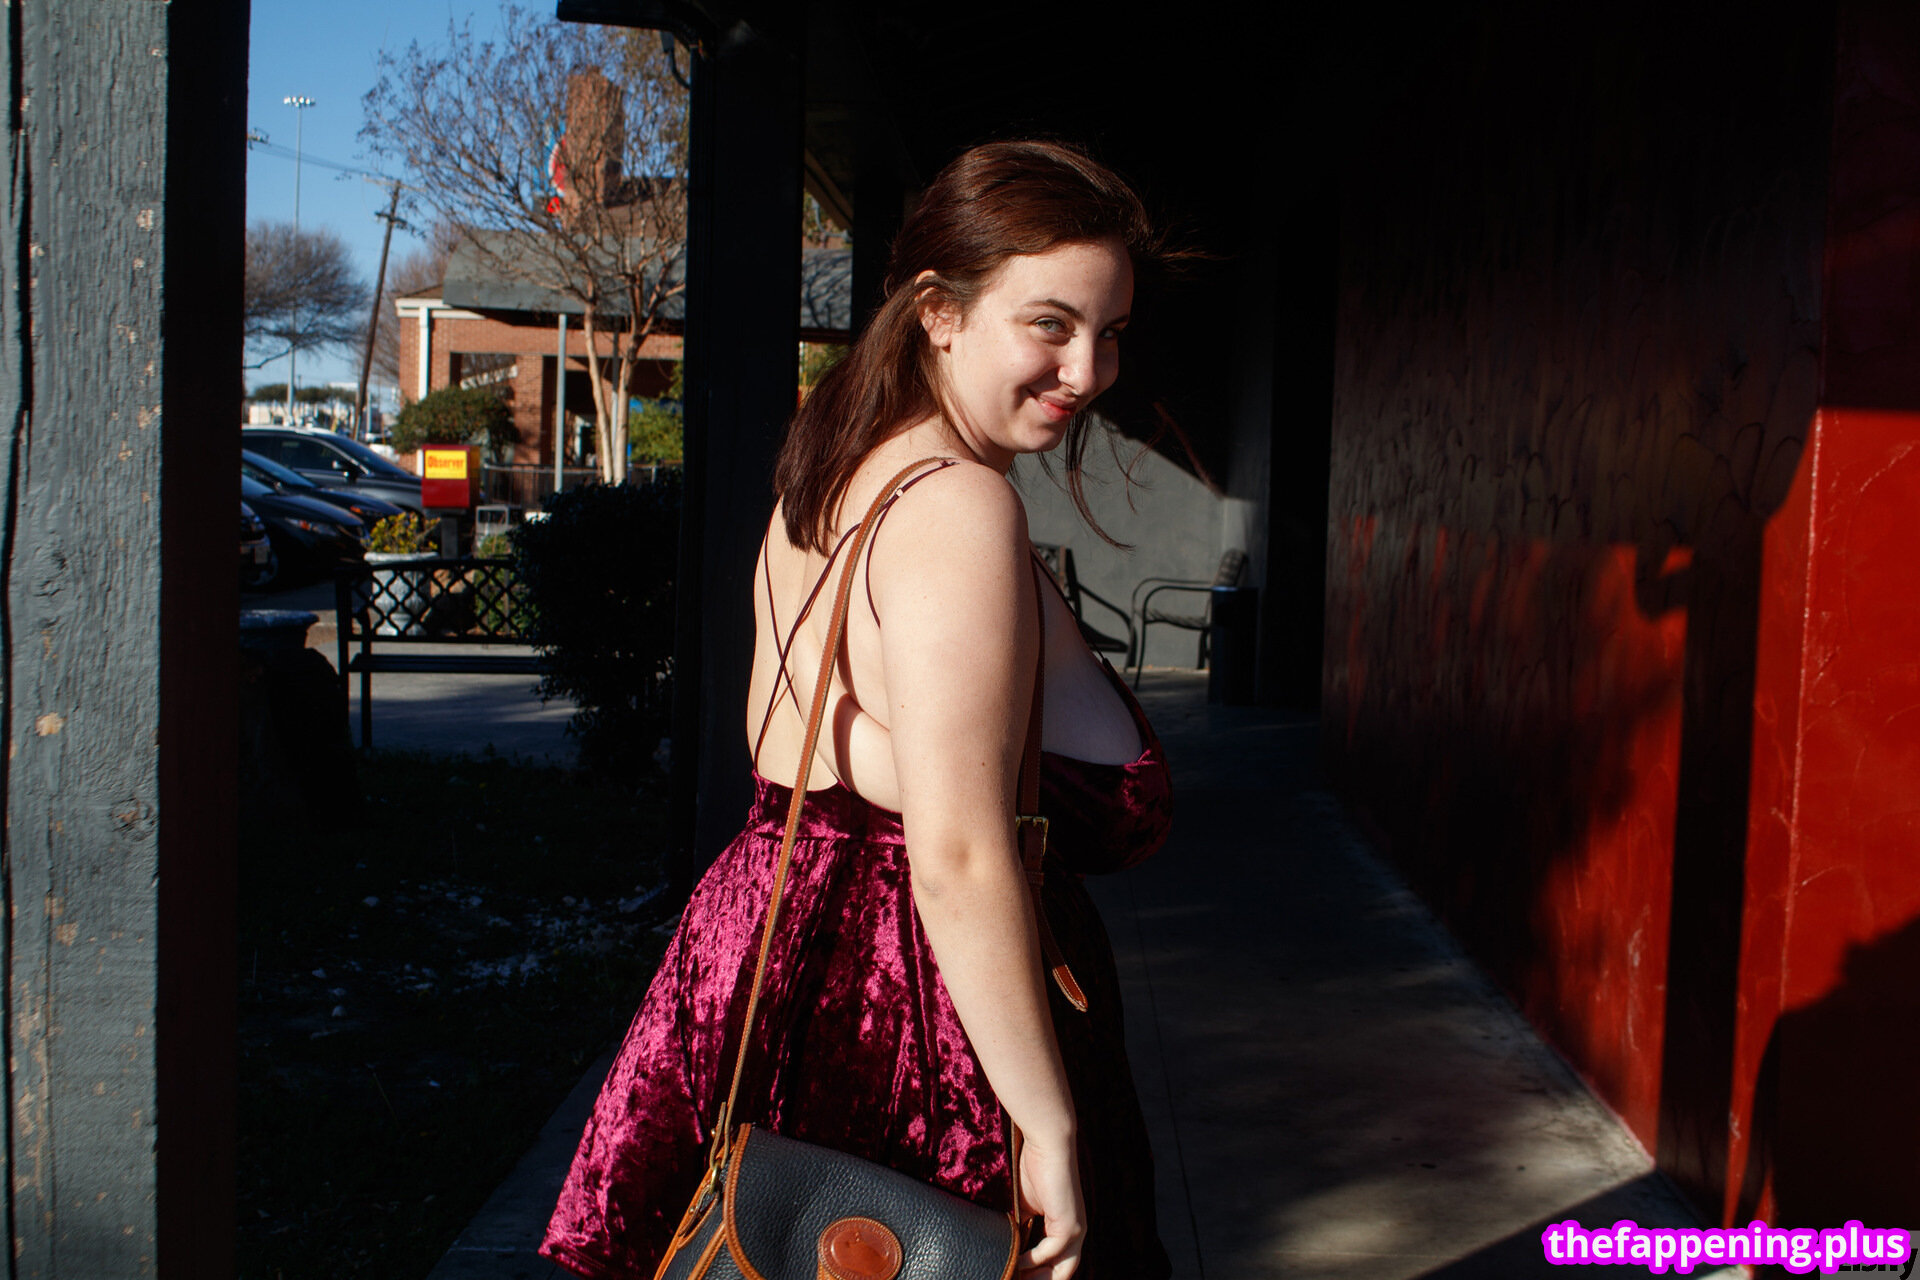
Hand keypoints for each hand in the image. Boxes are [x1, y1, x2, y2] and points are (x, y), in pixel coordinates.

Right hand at [1015, 1130, 1084, 1278]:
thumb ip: (1020, 1228)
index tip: (1013, 1277)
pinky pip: (1051, 1253)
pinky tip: (1016, 1260)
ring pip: (1061, 1271)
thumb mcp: (1024, 1206)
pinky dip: (1033, 1260)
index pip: (1054, 1264)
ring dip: (1036, 1278)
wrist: (1048, 1143)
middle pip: (1061, 1275)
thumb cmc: (1034, 1167)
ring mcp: (1075, 1231)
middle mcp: (1074, 1234)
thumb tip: (1004, 1247)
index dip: (1035, 1275)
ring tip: (1012, 1278)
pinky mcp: (1070, 1225)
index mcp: (1064, 1229)